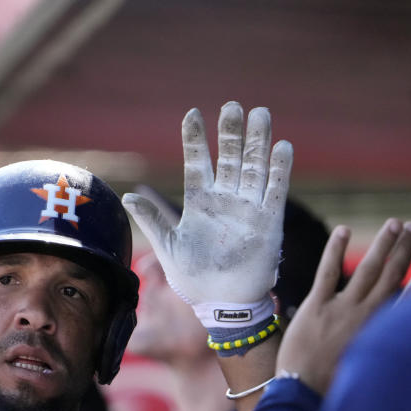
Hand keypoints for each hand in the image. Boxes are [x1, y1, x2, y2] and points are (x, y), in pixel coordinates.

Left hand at [123, 102, 291, 313]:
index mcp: (199, 203)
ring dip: (258, 142)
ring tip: (260, 114)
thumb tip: (128, 196)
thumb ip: (153, 221)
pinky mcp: (269, 222)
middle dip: (231, 133)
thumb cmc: (193, 279)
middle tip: (232, 106)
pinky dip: (279, 170)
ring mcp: (248, 208)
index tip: (193, 114)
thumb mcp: (169, 248)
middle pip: (230, 158)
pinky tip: (282, 146)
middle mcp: (225, 200)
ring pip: (254, 167)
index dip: (195, 139)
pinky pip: (276, 191)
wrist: (222, 304)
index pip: (197, 163)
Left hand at [277, 218, 410, 393]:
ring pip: (368, 269)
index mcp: (380, 330)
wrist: (303, 392)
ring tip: (394, 224)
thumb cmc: (330, 385)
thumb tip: (381, 337)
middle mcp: (366, 316)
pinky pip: (329, 272)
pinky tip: (343, 230)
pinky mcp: (316, 306)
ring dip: (383, 244)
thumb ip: (373, 346)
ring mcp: (342, 309)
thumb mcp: (363, 366)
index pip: (405, 298)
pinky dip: (336, 250)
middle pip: (391, 275)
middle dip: (403, 249)